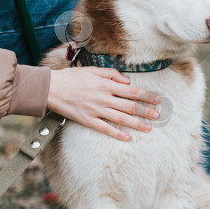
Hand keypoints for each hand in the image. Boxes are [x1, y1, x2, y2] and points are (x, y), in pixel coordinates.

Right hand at [46, 67, 160, 140]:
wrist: (51, 88)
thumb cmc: (71, 78)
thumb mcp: (93, 70)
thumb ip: (112, 74)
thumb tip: (127, 81)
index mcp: (106, 85)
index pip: (132, 91)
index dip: (146, 96)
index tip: (158, 100)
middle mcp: (103, 98)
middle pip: (129, 106)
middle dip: (146, 111)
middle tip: (158, 116)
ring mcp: (96, 110)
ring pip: (120, 118)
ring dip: (136, 124)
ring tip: (148, 128)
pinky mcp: (87, 120)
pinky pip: (105, 128)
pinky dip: (117, 134)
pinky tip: (127, 138)